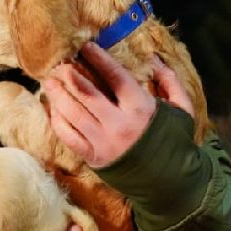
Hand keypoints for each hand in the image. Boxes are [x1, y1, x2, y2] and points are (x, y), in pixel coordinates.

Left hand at [42, 43, 191, 167]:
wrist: (169, 184)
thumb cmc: (174, 142)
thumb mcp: (182, 110)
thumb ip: (170, 81)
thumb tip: (154, 58)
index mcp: (141, 109)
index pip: (116, 77)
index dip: (99, 59)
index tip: (85, 46)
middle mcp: (120, 125)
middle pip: (87, 94)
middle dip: (69, 75)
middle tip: (58, 63)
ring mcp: (104, 143)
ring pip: (73, 114)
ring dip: (57, 95)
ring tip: (48, 81)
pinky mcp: (93, 158)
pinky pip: (68, 136)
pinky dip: (58, 120)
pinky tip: (52, 108)